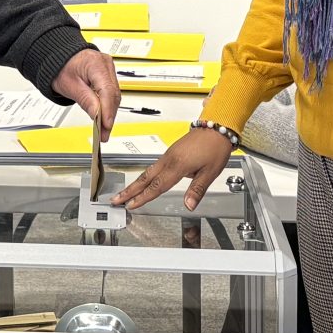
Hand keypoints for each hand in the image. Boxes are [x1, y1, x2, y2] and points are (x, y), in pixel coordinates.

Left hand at [49, 47, 119, 137]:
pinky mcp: (108, 75)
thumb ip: (85, 100)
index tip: (106, 125)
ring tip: (103, 130)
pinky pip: (111, 92)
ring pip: (114, 95)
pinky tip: (104, 117)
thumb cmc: (61, 67)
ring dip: (109, 113)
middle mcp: (105, 64)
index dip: (108, 110)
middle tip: (104, 133)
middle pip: (113, 94)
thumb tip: (97, 115)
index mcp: (95, 63)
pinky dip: (107, 106)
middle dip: (109, 115)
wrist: (58, 57)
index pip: (107, 89)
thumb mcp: (69, 85)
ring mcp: (108, 69)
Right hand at [112, 127, 231, 210]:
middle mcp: (169, 159)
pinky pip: (154, 167)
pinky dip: (145, 177)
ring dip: (135, 184)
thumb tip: (189, 206)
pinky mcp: (171, 152)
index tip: (131, 205)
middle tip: (116, 200)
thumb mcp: (211, 172)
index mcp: (178, 165)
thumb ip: (197, 190)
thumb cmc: (215, 147)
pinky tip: (143, 182)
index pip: (157, 186)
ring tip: (125, 193)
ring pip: (147, 172)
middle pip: (145, 178)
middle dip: (129, 190)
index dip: (143, 197)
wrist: (216, 127)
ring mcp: (168, 155)